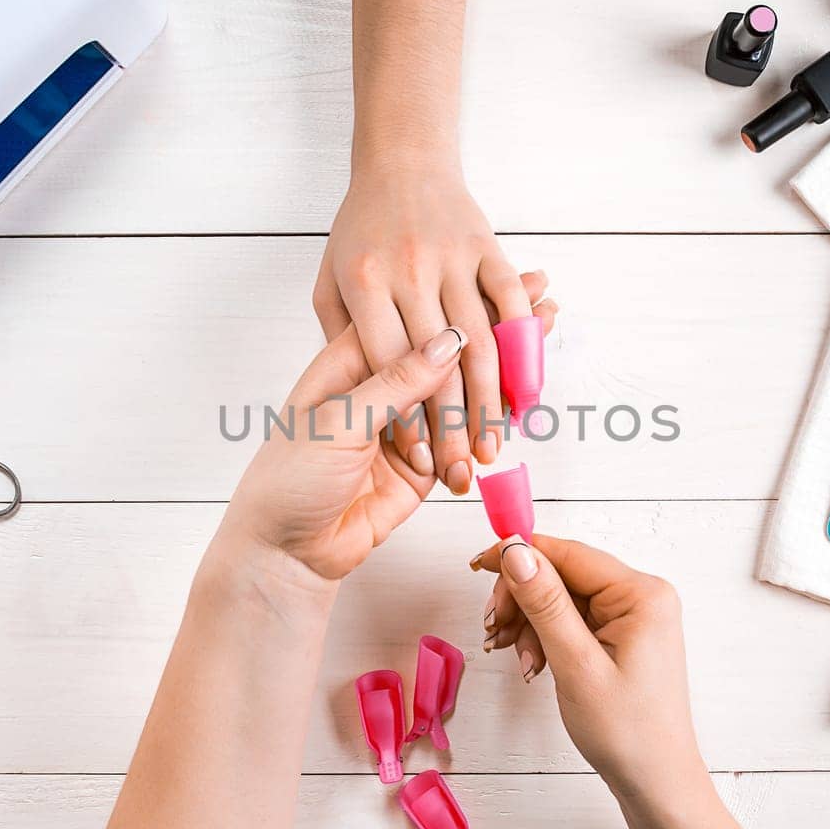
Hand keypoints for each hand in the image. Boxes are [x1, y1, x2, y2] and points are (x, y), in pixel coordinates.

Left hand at [215, 290, 557, 608]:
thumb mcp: (337, 422)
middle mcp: (381, 388)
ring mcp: (406, 425)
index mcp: (350, 362)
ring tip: (546, 327)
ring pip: (463, 391)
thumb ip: (394, 383)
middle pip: (447, 350)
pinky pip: (466, 439)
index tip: (501, 277)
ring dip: (504, 364)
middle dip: (494, 324)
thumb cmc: (288, 478)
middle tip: (543, 295)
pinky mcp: (423, 466)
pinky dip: (495, 419)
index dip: (459, 299)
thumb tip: (450, 343)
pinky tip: (527, 391)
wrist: (283, 551)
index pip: (414, 320)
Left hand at [314, 163, 552, 495]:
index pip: (388, 368)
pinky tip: (529, 387)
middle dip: (453, 425)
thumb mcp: (328, 284)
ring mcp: (450, 257)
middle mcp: (407, 269)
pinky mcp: (486, 247)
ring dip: (492, 401)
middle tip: (467, 467)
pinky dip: (524, 346)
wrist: (400, 154)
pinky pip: (509, 305)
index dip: (405, 417)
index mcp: (361, 283)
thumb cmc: (358, 228)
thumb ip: (345, 335)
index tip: (418, 460)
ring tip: (497, 443)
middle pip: (436, 366)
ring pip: (478, 344)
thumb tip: (369, 399)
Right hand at [473, 536, 705, 797]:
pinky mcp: (620, 636)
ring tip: (517, 659)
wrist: (654, 783)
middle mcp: (641, 597)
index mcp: (642, 595)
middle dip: (521, 600)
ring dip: (528, 623)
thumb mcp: (576, 664)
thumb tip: (516, 552)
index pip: (569, 554)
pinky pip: (570, 620)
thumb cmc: (627, 732)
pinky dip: (544, 637)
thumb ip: (545, 603)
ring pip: (560, 598)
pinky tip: (531, 663)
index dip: (519, 555)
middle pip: (562, 574)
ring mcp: (631, 617)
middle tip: (493, 630)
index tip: (479, 564)